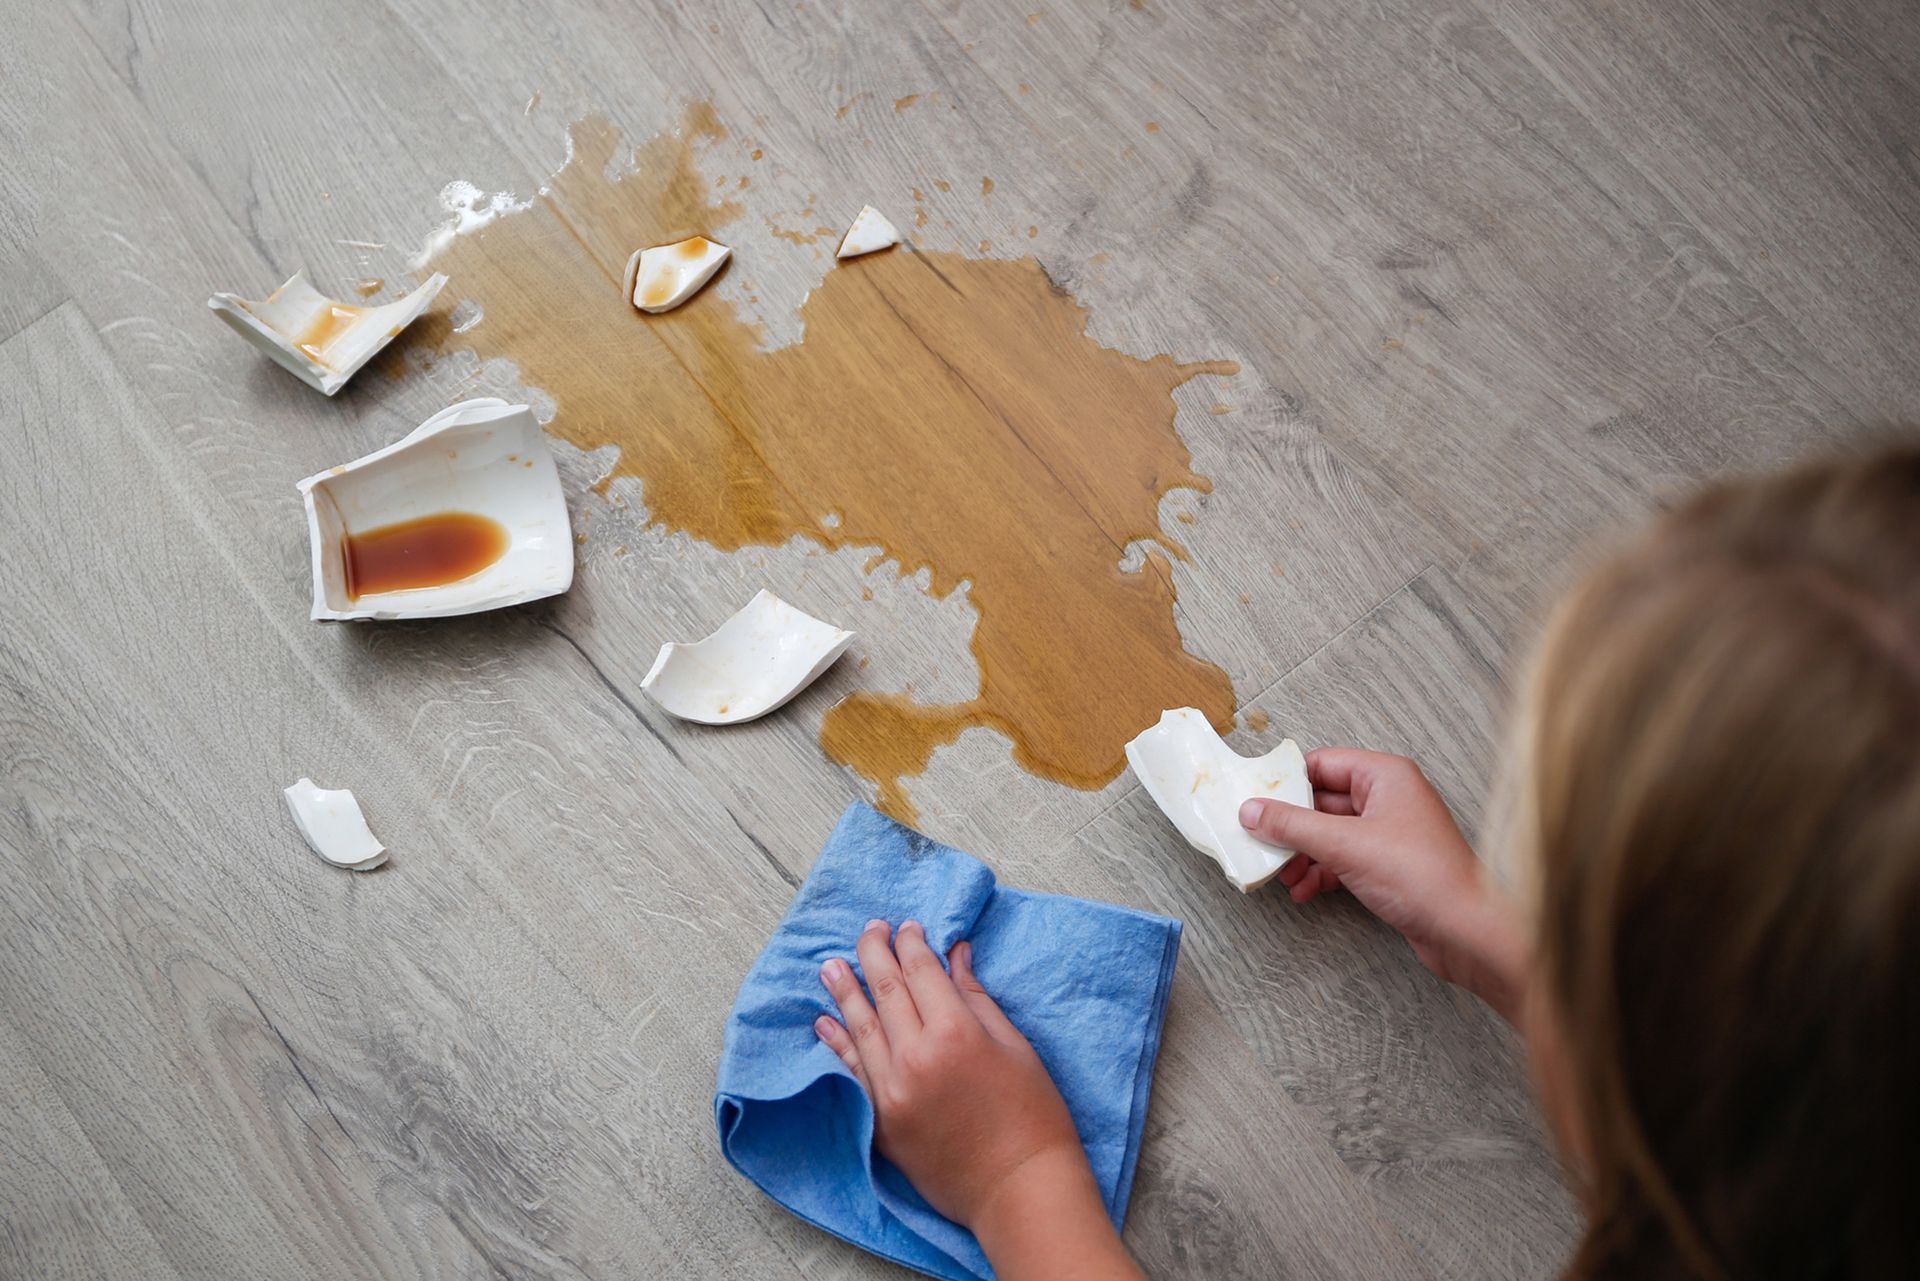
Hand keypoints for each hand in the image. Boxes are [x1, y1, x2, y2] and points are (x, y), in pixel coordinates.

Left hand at [817, 921, 1143, 1279]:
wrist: (1019, 1189)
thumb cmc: (1032, 1115)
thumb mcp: (1014, 1046)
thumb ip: (976, 998)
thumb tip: (954, 955)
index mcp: (955, 1033)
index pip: (921, 972)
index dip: (912, 944)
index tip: (907, 927)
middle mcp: (915, 1058)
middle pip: (885, 991)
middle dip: (874, 954)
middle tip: (868, 930)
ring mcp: (891, 1092)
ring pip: (859, 1028)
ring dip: (843, 992)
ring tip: (829, 965)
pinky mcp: (881, 1122)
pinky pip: (852, 1073)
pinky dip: (837, 1045)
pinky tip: (825, 1024)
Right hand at [1238, 748, 1527, 1021]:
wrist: (1465, 931)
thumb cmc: (1422, 877)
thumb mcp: (1345, 845)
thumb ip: (1293, 826)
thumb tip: (1253, 811)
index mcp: (1385, 776)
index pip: (1323, 764)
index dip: (1287, 781)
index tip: (1255, 798)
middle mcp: (1389, 798)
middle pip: (1323, 801)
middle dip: (1291, 826)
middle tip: (1261, 841)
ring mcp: (1390, 834)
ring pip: (1331, 833)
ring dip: (1303, 854)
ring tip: (1284, 875)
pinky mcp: (1390, 866)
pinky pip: (1344, 859)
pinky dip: (1321, 872)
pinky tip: (1306, 890)